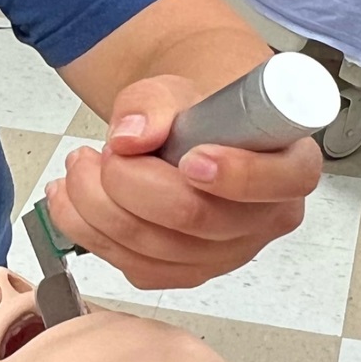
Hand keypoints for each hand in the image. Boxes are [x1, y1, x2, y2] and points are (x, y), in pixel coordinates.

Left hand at [46, 74, 321, 288]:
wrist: (184, 135)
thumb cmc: (195, 114)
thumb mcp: (174, 88)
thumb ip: (153, 103)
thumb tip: (131, 136)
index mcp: (289, 167)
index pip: (281, 181)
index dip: (237, 174)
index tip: (191, 158)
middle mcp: (264, 220)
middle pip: (198, 218)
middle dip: (132, 182)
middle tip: (103, 149)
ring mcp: (225, 254)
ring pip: (155, 247)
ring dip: (98, 206)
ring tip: (79, 165)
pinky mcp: (184, 273)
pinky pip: (132, 266)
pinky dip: (89, 231)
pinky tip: (71, 199)